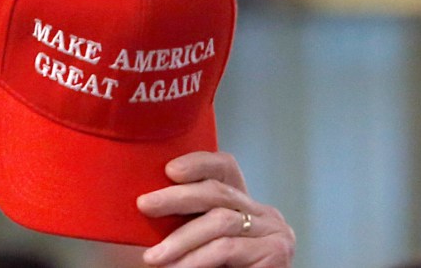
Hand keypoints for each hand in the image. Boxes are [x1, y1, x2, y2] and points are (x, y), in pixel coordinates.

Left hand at [137, 151, 294, 267]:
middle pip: (218, 191)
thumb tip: (146, 201)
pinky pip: (227, 248)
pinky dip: (196, 259)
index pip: (225, 168)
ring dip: (181, 239)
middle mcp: (263, 213)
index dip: (199, 163)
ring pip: (220, 221)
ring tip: (153, 257)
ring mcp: (274, 231)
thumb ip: (183, 221)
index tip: (169, 170)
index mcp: (243, 205)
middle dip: (177, 197)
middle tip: (145, 205)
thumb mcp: (195, 242)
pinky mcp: (276, 252)